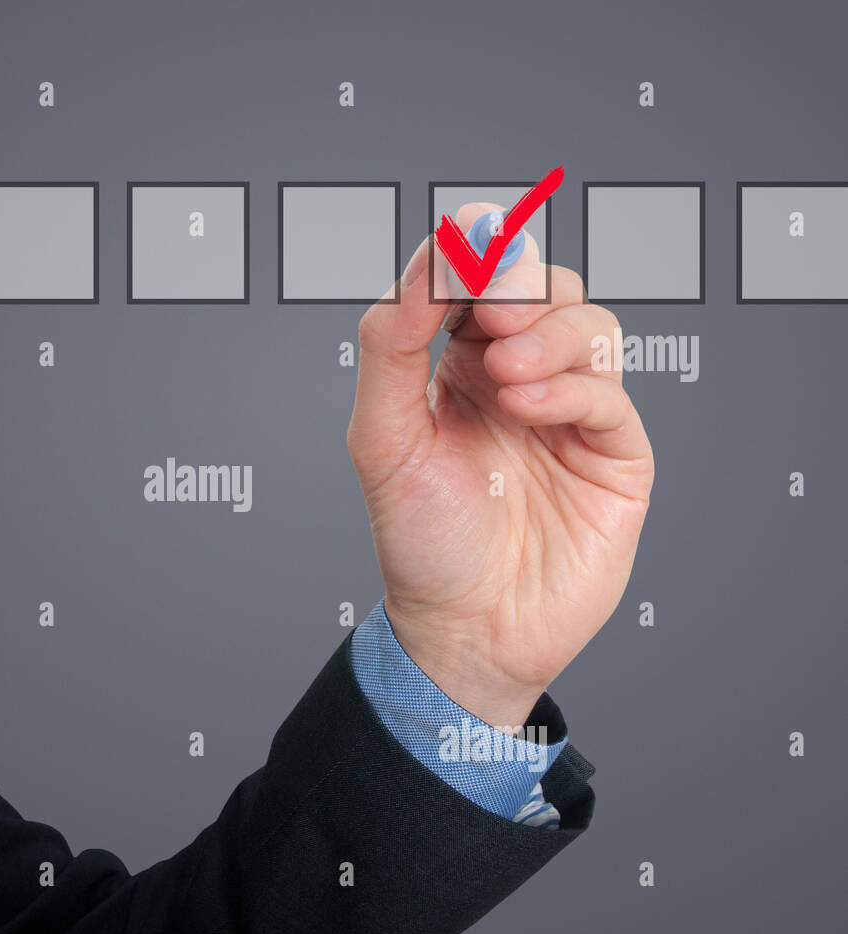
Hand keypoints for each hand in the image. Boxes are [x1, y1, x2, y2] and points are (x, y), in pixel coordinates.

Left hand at [346, 203, 653, 730]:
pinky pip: (609, 391)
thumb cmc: (420, 540)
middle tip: (491, 308)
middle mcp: (516, 377)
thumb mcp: (381, 440)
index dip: (475, 250)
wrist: (465, 628)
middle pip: (542, 285)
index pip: (479, 277)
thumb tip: (421, 265)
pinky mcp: (612, 452)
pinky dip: (572, 385)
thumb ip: (389, 347)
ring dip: (547, 333)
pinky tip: (529, 406)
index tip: (462, 244)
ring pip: (586, 324)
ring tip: (505, 375)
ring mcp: (569, 412)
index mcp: (457, 365)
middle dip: (519, 282)